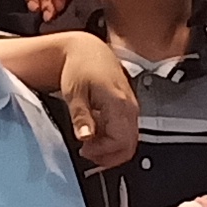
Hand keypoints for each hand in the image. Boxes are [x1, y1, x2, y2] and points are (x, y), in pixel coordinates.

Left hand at [47, 35, 143, 169]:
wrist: (88, 51)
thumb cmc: (80, 67)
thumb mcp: (74, 93)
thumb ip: (81, 116)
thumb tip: (86, 137)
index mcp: (118, 103)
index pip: (119, 142)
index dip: (102, 152)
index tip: (84, 149)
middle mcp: (130, 107)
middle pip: (128, 147)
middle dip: (108, 156)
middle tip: (87, 151)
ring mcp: (132, 109)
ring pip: (129, 142)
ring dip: (110, 149)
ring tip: (90, 143)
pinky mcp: (129, 109)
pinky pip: (127, 133)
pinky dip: (113, 140)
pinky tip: (96, 133)